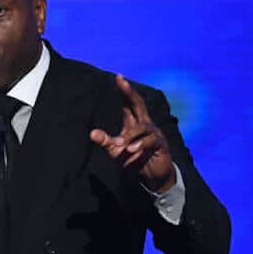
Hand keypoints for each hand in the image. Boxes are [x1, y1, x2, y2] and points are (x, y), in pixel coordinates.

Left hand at [89, 74, 174, 192]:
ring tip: (121, 146)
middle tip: (121, 81)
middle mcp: (146, 125)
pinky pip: (150, 141)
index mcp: (134, 124)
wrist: (153, 176)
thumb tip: (92, 133)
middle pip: (139, 104)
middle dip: (130, 93)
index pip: (129, 104)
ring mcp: (154, 133)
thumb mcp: (116, 151)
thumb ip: (106, 141)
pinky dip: (140, 145)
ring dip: (130, 136)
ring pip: (143, 127)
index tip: (118, 77)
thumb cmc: (134, 160)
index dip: (124, 91)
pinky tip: (131, 150)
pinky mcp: (160, 144)